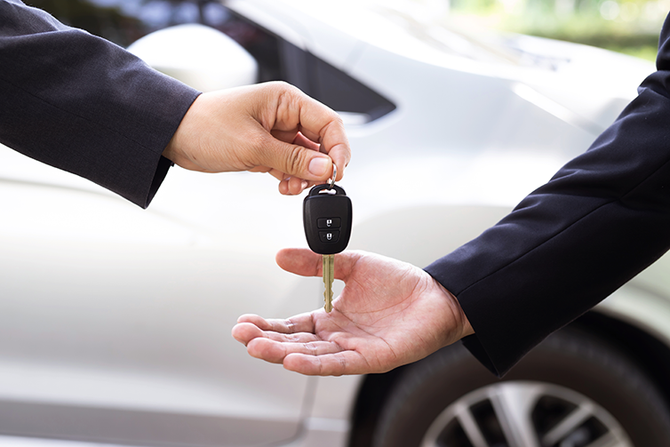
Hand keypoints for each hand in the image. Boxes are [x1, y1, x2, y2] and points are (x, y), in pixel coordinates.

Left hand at [163, 82, 350, 194]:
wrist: (174, 135)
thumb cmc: (205, 126)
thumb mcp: (253, 145)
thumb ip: (293, 158)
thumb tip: (325, 168)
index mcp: (286, 100)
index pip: (328, 123)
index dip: (338, 149)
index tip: (337, 173)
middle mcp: (285, 114)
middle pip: (321, 142)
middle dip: (320, 166)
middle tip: (315, 184)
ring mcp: (276, 133)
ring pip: (307, 157)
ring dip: (304, 175)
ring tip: (292, 186)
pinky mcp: (266, 149)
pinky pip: (290, 165)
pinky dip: (291, 178)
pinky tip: (283, 186)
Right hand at [232, 249, 473, 374]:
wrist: (437, 293)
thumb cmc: (399, 282)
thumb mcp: (352, 263)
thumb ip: (317, 262)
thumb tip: (280, 256)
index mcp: (331, 318)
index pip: (292, 326)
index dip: (267, 325)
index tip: (243, 322)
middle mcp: (338, 337)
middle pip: (295, 344)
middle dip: (267, 342)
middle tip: (242, 337)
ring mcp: (353, 350)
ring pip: (312, 357)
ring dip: (284, 354)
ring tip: (259, 348)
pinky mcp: (372, 359)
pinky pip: (340, 364)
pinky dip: (315, 365)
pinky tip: (293, 361)